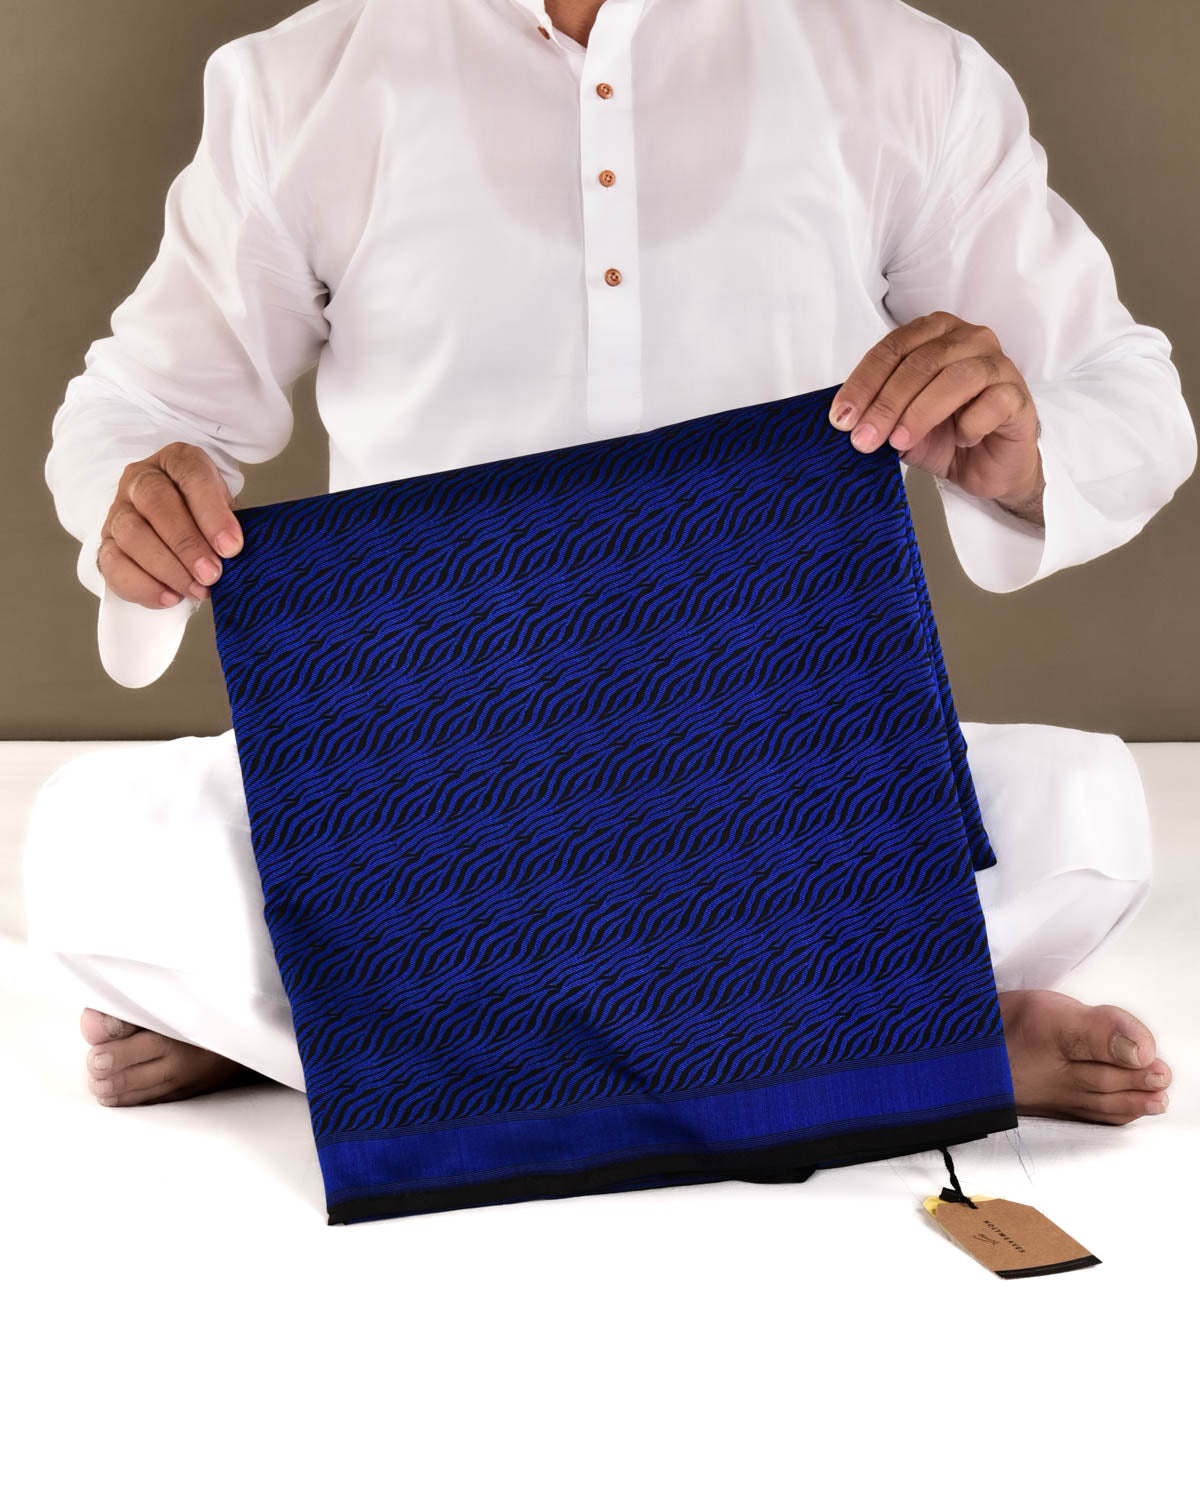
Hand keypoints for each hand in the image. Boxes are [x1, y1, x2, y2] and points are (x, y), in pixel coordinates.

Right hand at [96, 443, 242, 607]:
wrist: (178, 524)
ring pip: (132, 534)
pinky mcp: (106, 542)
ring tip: (197, 589)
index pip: (191, 476)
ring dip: (167, 568)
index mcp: (176, 461)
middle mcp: (141, 479)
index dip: (212, 513)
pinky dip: (142, 585)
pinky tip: (169, 598)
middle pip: (155, 502)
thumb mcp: (225, 510)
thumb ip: (228, 526)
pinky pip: (112, 563)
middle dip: (186, 544)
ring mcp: (118, 509)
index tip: (231, 548)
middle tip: (212, 574)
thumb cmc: (206, 517)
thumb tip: (232, 553)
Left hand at [828, 311, 1045, 524]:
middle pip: (920, 362)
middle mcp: (968, 339)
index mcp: (935, 334)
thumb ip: (879, 414)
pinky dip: (970, 425)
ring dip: (920, 413)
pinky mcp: (1017, 394)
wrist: (987, 468)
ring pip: (955, 378)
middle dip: (886, 403)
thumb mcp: (900, 424)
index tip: (842, 418)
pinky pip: (991, 403)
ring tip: (900, 442)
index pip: (892, 349)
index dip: (863, 383)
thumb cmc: (945, 436)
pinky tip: (961, 441)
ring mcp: (997, 364)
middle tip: (864, 439)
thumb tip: (849, 421)